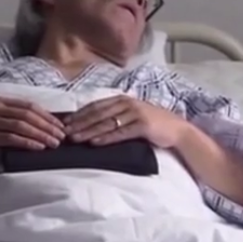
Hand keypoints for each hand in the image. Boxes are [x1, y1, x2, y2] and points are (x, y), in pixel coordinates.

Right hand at [0, 96, 65, 161]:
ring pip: (21, 125)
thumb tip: (44, 127)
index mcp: (0, 102)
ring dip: (41, 134)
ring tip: (54, 143)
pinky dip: (27, 142)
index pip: (30, 106)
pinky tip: (38, 147)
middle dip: (48, 126)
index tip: (62, 126)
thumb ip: (14, 120)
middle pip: (28, 115)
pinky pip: (10, 137)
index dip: (48, 116)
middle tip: (62, 137)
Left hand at [64, 95, 188, 147]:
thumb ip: (116, 115)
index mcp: (123, 99)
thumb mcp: (133, 114)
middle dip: (80, 123)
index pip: (96, 106)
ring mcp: (136, 114)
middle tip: (65, 132)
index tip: (66, 122)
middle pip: (98, 114)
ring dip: (89, 131)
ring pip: (107, 123)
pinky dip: (106, 138)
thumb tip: (92, 122)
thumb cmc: (154, 123)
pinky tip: (95, 142)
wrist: (177, 129)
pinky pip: (120, 133)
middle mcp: (128, 103)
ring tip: (75, 138)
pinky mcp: (142, 126)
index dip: (80, 114)